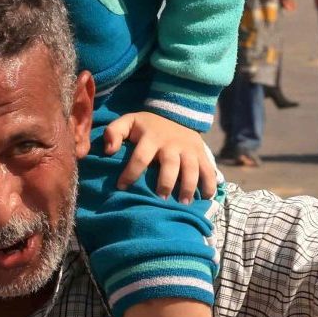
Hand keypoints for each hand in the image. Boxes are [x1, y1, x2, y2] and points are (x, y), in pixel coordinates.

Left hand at [102, 112, 218, 201]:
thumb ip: (114, 132)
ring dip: (188, 187)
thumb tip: (108, 151)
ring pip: (191, 169)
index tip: (122, 188)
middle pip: (170, 166)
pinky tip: (206, 197)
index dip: (130, 174)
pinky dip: (209, 184)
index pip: (140, 157)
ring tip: (183, 203)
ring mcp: (189, 149)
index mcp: (151, 137)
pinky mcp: (202, 153)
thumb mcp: (129, 121)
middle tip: (160, 200)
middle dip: (165, 184)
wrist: (177, 113)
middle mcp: (172, 144)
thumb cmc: (147, 125)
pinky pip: (209, 170)